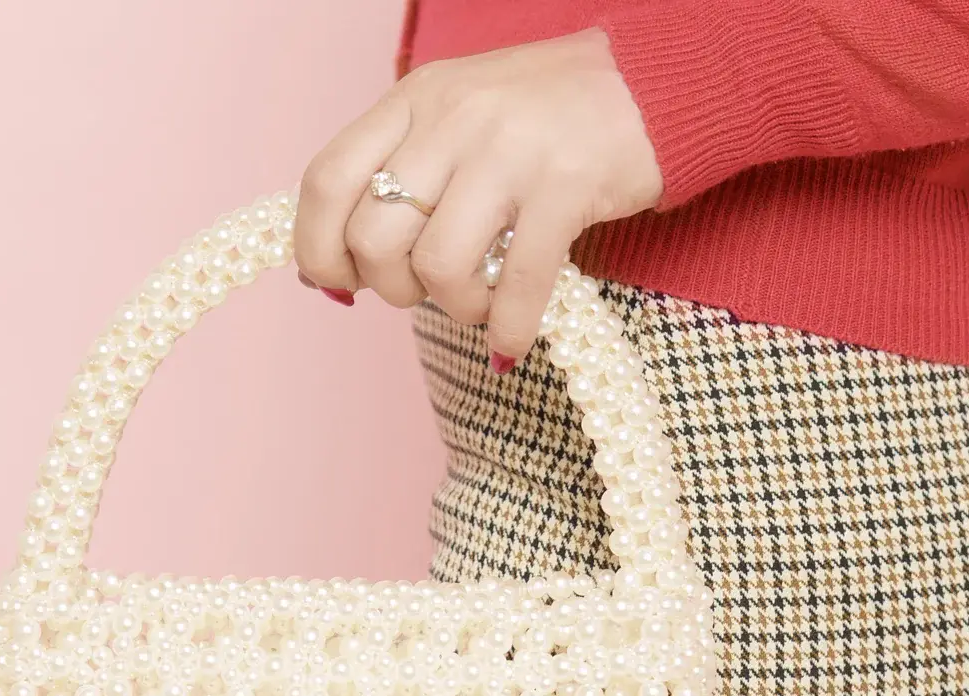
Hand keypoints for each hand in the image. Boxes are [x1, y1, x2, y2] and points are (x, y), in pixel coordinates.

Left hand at [294, 29, 661, 369]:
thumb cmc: (543, 117)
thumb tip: (330, 272)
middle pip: (374, 238)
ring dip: (456, 308)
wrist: (650, 82)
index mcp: (413, 100)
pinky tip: (511, 341)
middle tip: (426, 290)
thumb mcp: (454, 119)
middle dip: (392, 289)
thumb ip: (397, 176)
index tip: (341, 285)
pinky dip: (508, 329)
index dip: (317, 250)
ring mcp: (510, 150)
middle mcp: (453, 117)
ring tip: (481, 302)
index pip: (325, 182)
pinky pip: (517, 285)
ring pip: (438, 267)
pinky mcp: (566, 186)